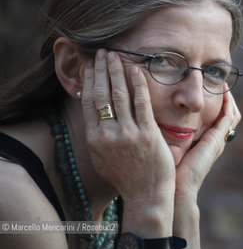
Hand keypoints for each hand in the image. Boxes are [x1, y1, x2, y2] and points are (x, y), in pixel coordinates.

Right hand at [81, 49, 175, 202]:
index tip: (91, 66)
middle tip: (102, 52)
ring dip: (117, 71)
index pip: (89, 101)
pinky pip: (141, 102)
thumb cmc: (126, 177)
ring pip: (119, 94)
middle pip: (101, 93)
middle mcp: (108, 134)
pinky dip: (138, 84)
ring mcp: (128, 133)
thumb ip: (99, 135)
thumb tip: (97, 114)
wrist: (145, 195)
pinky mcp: (147, 133)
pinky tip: (136, 70)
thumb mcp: (103, 158)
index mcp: (95, 139)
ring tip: (116, 54)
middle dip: (101, 69)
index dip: (89, 80)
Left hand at [174, 89, 240, 198]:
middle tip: (218, 81)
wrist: (176, 188)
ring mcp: (218, 140)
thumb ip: (169, 137)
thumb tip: (154, 121)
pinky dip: (228, 103)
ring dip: (228, 97)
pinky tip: (223, 91)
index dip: (217, 103)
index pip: (218, 118)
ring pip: (231, 113)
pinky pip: (228, 116)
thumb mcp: (170, 149)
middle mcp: (215, 140)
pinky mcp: (217, 139)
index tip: (208, 87)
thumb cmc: (169, 172)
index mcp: (206, 142)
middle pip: (229, 114)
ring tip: (222, 83)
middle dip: (226, 98)